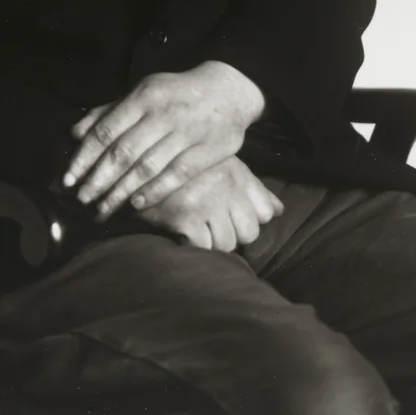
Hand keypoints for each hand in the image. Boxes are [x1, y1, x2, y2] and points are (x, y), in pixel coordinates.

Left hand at [64, 60, 265, 219]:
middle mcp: (162, 114)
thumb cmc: (176, 94)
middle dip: (98, 180)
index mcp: (143, 97)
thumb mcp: (142, 92)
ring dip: (120, 192)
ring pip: (146, 168)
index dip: (84, 157)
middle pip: (123, 153)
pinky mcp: (206, 151)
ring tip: (103, 208)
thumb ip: (108, 112)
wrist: (227, 91)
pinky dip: (153, 191)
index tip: (68, 179)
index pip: (106, 130)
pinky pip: (175, 176)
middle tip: (81, 200)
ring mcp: (186, 133)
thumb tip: (74, 133)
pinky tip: (135, 204)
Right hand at [134, 156, 283, 250]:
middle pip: (249, 232)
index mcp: (236, 172)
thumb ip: (252, 189)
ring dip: (213, 243)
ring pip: (227, 244)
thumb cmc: (184, 169)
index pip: (266, 212)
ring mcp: (206, 202)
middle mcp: (225, 186)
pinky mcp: (186, 218)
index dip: (250, 219)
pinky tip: (183, 233)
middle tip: (210, 225)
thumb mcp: (221, 167)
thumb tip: (278, 210)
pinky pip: (205, 248)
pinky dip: (195, 246)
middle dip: (233, 234)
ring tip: (196, 228)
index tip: (232, 217)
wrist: (137, 166)